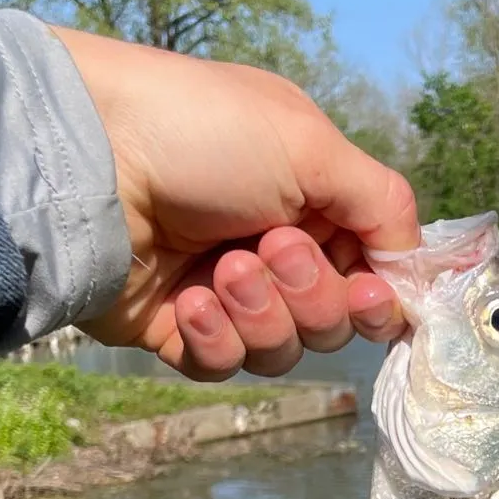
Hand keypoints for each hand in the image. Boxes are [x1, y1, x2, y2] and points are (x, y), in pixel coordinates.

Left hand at [51, 28, 418, 379]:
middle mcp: (277, 247)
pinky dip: (214, 337)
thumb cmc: (201, 132)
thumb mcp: (312, 146)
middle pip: (335, 320)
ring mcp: (227, 293)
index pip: (375, 272)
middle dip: (310, 294)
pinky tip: (185, 300)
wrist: (83, 161)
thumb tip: (415, 267)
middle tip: (268, 248)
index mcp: (314, 199)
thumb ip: (384, 205)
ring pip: (285, 349)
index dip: (379, 295)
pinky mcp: (179, 330)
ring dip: (261, 314)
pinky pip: (226, 365)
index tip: (369, 292)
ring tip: (219, 271)